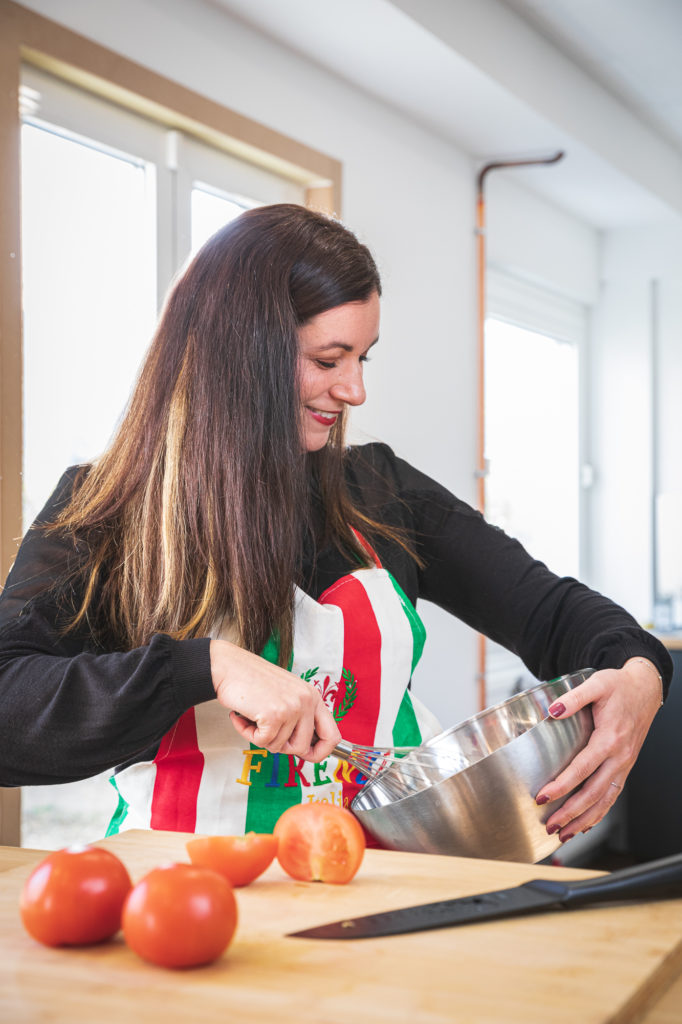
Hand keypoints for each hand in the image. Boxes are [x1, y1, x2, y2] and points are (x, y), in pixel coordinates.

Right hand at [209, 639, 340, 761]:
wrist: (227, 666)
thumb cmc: (252, 681)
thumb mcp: (286, 694)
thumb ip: (299, 717)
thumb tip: (305, 749)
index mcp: (312, 697)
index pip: (332, 736)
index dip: (320, 752)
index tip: (306, 756)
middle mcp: (306, 701)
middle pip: (302, 748)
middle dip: (281, 747)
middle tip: (266, 731)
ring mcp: (291, 708)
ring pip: (279, 747)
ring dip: (260, 737)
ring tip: (252, 716)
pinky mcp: (274, 715)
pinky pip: (262, 742)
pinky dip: (247, 734)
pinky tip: (242, 716)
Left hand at [534, 658, 662, 841]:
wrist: (645, 688)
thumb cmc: (620, 686)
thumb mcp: (596, 684)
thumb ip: (573, 698)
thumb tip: (552, 710)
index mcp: (610, 738)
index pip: (582, 769)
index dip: (562, 785)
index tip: (542, 796)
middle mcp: (620, 756)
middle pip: (594, 793)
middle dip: (571, 812)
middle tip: (550, 826)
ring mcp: (625, 764)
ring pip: (606, 800)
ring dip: (585, 819)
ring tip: (565, 834)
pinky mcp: (625, 766)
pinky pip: (614, 795)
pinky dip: (600, 812)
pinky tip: (587, 823)